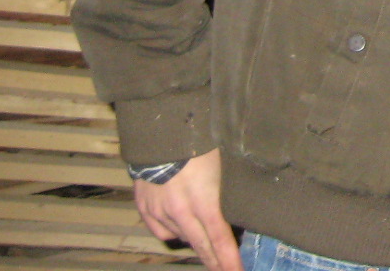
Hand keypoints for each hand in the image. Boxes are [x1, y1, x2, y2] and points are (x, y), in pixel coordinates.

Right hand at [133, 148, 241, 270]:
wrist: (161, 132)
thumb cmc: (199, 143)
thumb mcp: (223, 164)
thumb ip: (229, 190)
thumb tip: (244, 205)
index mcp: (204, 200)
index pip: (220, 238)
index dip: (229, 259)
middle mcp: (181, 211)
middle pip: (201, 245)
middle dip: (215, 262)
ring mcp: (160, 211)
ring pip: (181, 237)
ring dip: (197, 243)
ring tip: (208, 248)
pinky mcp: (145, 208)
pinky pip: (161, 231)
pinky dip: (173, 232)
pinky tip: (182, 229)